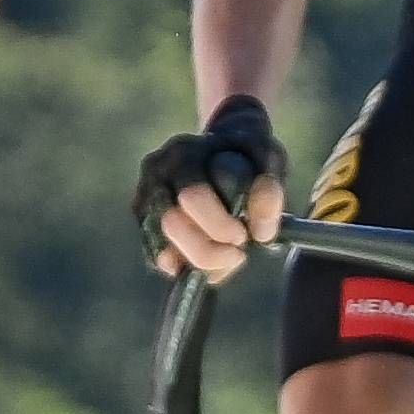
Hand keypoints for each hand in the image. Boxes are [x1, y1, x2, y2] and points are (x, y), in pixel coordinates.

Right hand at [136, 97, 291, 282]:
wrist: (223, 146)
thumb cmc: (248, 154)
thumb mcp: (268, 158)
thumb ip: (269, 190)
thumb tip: (259, 235)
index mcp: (184, 153)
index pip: (193, 196)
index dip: (219, 225)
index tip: (243, 235)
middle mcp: (156, 173)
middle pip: (170, 224)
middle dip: (208, 251)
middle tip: (237, 254)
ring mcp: (145, 196)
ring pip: (161, 247)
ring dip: (198, 263)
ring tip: (226, 260)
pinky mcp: (144, 219)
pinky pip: (157, 257)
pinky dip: (185, 267)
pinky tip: (211, 264)